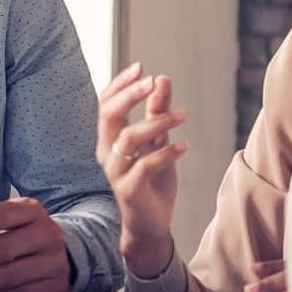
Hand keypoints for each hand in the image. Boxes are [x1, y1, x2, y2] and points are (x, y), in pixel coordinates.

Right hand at [96, 63, 188, 277]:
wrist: (150, 224)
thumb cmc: (152, 180)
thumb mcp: (158, 142)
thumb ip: (158, 113)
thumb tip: (161, 79)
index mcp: (109, 138)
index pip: (106, 103)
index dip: (120, 84)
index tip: (142, 67)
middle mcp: (107, 153)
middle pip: (109, 115)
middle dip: (130, 95)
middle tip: (154, 81)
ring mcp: (116, 172)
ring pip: (128, 138)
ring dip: (157, 122)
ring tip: (183, 116)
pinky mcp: (129, 190)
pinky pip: (145, 165)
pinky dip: (167, 152)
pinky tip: (185, 145)